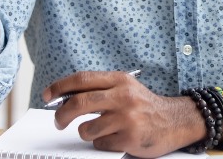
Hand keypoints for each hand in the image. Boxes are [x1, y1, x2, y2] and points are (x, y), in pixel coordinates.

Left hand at [43, 71, 205, 157]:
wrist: (175, 121)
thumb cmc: (144, 105)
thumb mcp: (125, 88)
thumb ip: (99, 89)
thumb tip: (64, 97)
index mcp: (119, 80)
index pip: (81, 79)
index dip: (59, 87)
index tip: (47, 95)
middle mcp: (123, 96)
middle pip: (78, 104)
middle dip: (61, 115)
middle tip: (58, 122)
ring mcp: (126, 118)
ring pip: (86, 129)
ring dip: (86, 133)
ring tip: (98, 131)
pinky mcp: (129, 138)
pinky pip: (100, 144)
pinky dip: (102, 143)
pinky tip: (115, 138)